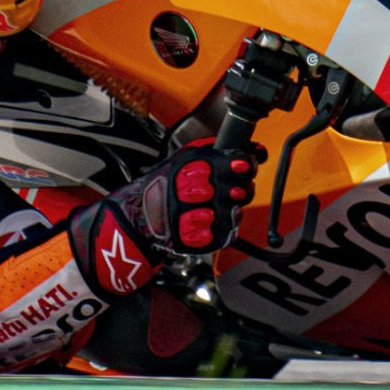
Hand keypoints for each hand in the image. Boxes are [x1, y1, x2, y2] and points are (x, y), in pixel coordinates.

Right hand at [70, 142, 262, 294]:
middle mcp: (188, 192)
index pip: (228, 164)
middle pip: (234, 189)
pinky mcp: (194, 242)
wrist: (136, 219)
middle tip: (233, 189)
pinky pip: (223, 235)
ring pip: (231, 213)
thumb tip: (253, 147)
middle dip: (239, 188)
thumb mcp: (182, 158)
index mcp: (187, 168)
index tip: (245, 164)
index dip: (242, 164)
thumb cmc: (163, 187)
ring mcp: (191, 218)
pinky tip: (213, 222)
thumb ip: (214, 150)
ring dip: (232, 210)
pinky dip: (224, 229)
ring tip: (222, 207)